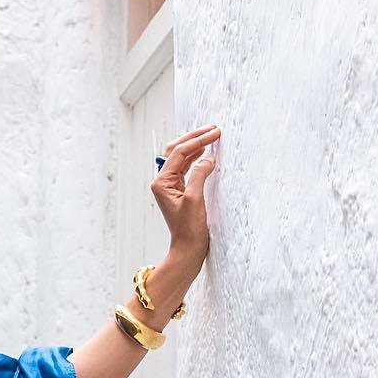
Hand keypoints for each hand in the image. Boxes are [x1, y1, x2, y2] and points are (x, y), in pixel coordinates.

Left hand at [152, 122, 219, 262]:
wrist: (188, 249)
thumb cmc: (189, 229)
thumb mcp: (194, 199)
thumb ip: (199, 175)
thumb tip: (207, 159)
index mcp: (161, 182)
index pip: (180, 153)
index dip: (198, 140)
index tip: (216, 132)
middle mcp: (163, 182)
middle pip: (177, 151)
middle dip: (195, 138)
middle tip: (214, 128)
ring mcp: (170, 186)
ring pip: (182, 157)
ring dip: (196, 146)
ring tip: (212, 135)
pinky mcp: (179, 191)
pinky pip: (187, 168)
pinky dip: (197, 158)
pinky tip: (206, 152)